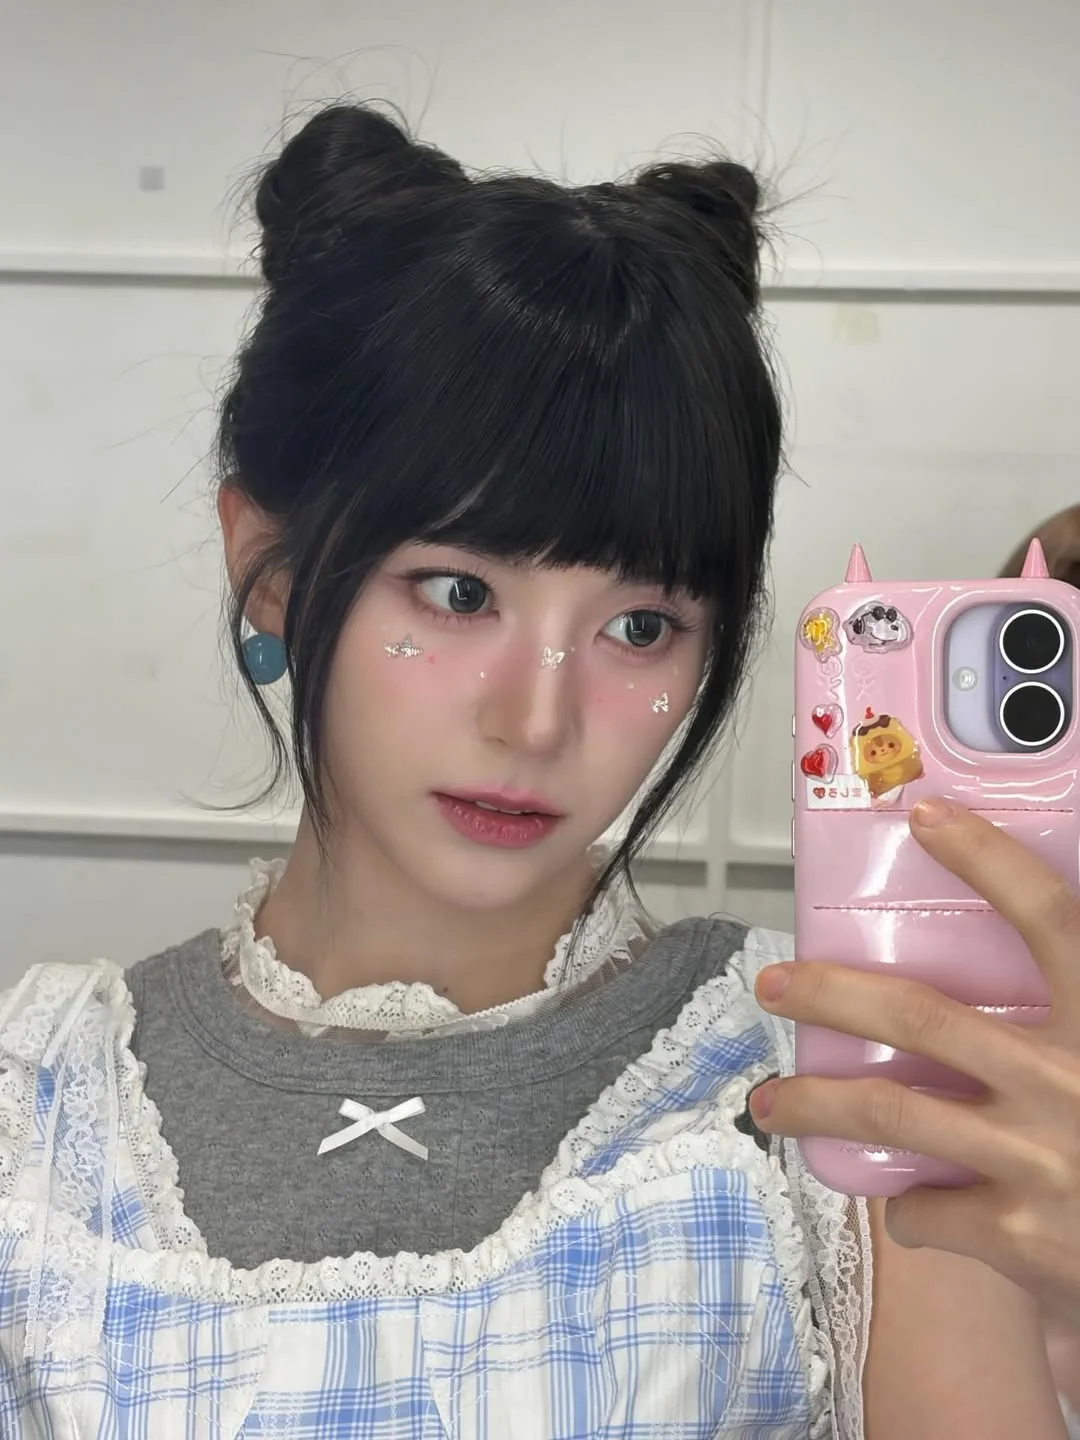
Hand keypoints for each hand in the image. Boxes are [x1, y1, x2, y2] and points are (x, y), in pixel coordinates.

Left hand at [749, 797, 1079, 1324]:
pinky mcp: (1023, 1235)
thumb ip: (1060, 1018)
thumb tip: (977, 995)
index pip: (1050, 919)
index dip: (988, 861)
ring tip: (771, 1104)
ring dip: (815, 1104)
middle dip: (830, 994)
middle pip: (921, 1013)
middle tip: (774, 985)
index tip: (926, 818)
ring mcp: (1043, 1159)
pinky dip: (906, 1206)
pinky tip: (910, 1205)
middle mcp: (1072, 1080)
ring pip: (892, 1111)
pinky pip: (926, 1207)